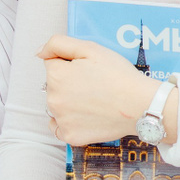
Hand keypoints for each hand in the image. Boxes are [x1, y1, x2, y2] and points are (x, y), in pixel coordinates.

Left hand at [40, 35, 168, 145]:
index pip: (52, 64)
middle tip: (95, 85)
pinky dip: (69, 122)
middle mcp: (52, 100)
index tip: (89, 69)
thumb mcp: (90, 48)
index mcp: (56, 76)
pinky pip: (60, 127)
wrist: (140, 105)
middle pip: (53, 86)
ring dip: (68, 102)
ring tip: (93, 101)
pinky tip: (86, 116)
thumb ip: (58, 44)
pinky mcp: (70, 136)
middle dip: (68, 83)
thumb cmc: (118, 75)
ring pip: (57, 106)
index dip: (71, 64)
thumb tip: (39, 53)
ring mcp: (61, 121)